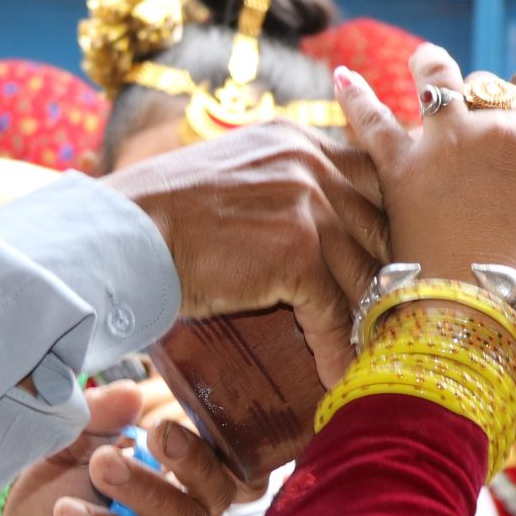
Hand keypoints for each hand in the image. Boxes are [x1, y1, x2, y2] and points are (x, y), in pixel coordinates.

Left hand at [0, 382, 239, 515]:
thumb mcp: (64, 457)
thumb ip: (94, 424)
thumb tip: (129, 392)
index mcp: (175, 486)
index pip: (214, 459)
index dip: (203, 437)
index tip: (164, 416)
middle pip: (217, 488)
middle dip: (190, 457)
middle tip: (151, 435)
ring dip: (142, 488)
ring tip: (97, 467)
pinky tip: (70, 515)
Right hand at [101, 122, 386, 385]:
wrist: (120, 234)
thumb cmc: (154, 216)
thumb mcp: (225, 176)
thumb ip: (270, 185)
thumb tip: (288, 224)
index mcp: (295, 140)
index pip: (370, 178)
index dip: (384, 225)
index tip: (391, 262)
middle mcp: (310, 162)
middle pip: (379, 226)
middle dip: (390, 276)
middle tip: (395, 319)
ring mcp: (307, 204)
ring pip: (364, 273)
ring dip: (370, 321)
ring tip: (374, 356)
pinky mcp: (298, 251)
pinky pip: (335, 312)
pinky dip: (337, 350)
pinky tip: (336, 375)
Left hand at [337, 47, 515, 315]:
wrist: (481, 315)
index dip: (514, 122)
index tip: (504, 134)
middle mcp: (500, 129)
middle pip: (486, 91)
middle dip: (477, 99)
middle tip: (468, 114)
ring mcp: (448, 141)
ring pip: (437, 80)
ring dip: (429, 67)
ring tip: (422, 61)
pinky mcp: (400, 165)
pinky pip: (371, 119)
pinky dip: (356, 96)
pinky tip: (342, 78)